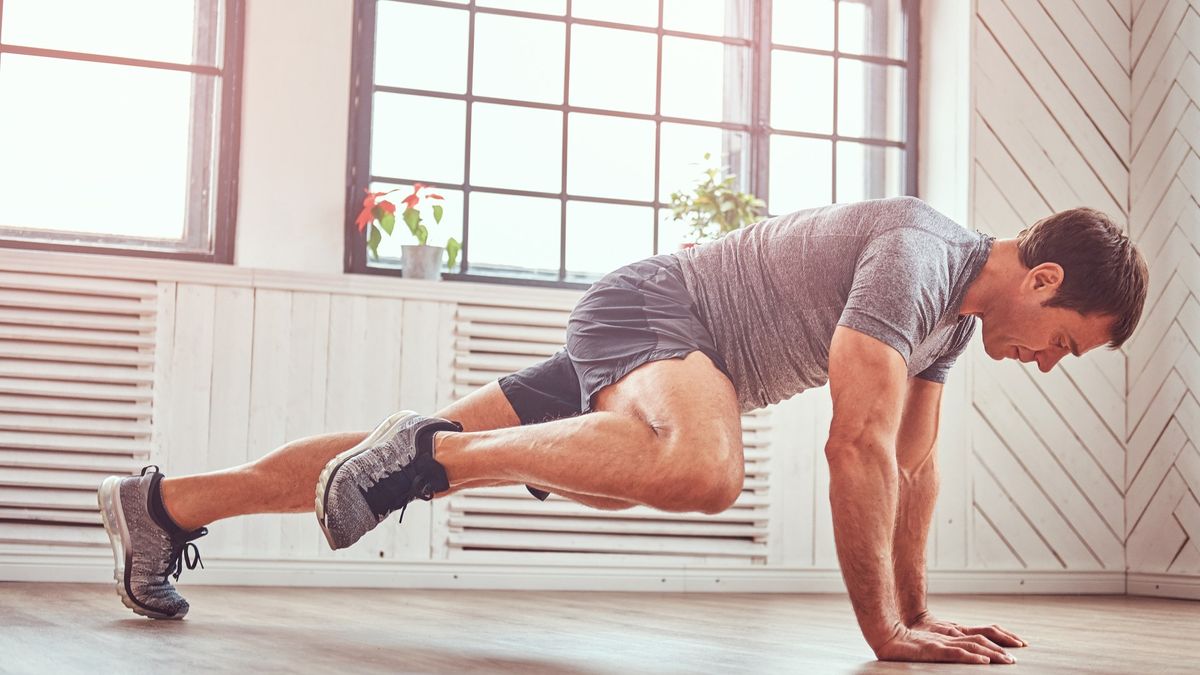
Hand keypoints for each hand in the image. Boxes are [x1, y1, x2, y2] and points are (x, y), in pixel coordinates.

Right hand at [874, 625, 1015, 664]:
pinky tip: (982, 661)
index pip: (983, 632)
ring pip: (973, 646)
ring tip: (1007, 661)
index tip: (1019, 643)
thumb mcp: (932, 641)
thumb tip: (968, 650)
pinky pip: (955, 653)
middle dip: (1002, 647)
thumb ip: (948, 645)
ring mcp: (942, 642)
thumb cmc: (906, 640)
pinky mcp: (932, 650)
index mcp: (952, 633)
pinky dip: (971, 657)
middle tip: (1018, 655)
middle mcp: (950, 635)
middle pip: (982, 638)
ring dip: (992, 654)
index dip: (1001, 636)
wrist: (885, 633)